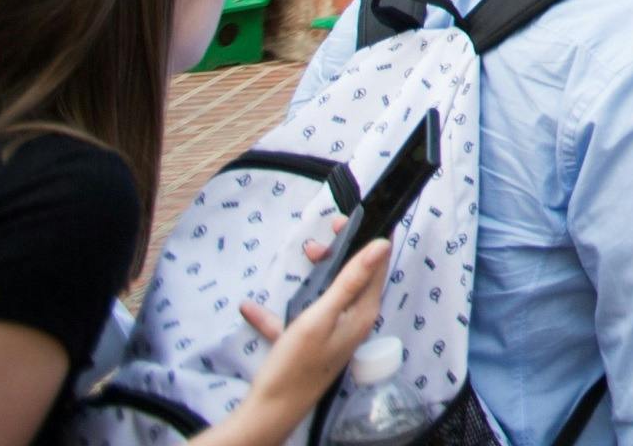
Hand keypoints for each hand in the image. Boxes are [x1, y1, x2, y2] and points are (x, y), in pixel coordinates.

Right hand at [224, 236, 390, 438]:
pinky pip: (297, 320)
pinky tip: (250, 309)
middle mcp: (354, 321)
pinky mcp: (311, 344)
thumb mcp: (321, 315)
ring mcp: (333, 333)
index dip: (369, 238)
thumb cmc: (296, 364)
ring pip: (329, 293)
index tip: (351, 219)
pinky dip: (278, 312)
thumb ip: (350, 279)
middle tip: (322, 238)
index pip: (377, 266)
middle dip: (341, 253)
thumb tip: (382, 245)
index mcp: (363, 312)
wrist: (270, 412)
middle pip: (354, 277)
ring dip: (317, 274)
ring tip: (305, 255)